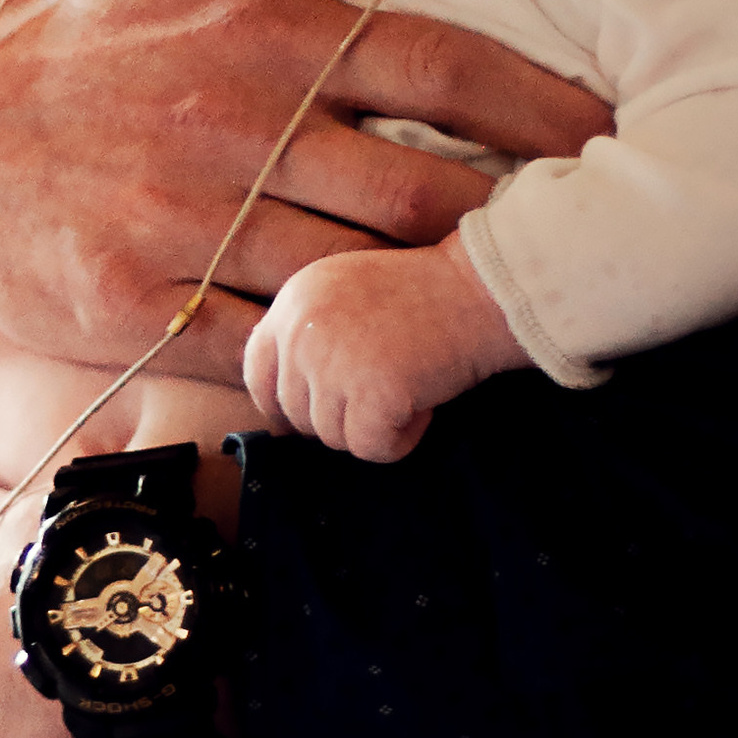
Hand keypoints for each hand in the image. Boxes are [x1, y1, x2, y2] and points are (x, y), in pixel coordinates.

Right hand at [0, 0, 610, 383]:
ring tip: (482, 317)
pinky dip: (327, 364)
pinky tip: (367, 363)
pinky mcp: (137, 305)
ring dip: (425, 307)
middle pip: (424, 199)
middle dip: (505, 233)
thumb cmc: (81, 33)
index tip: (609, 140)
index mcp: (260, 34)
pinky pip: (268, 355)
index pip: (439, 65)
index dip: (541, 109)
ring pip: (354, 283)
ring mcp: (184, 223)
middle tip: (563, 251)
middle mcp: (232, 126)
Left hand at [243, 235, 530, 461]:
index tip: (310, 415)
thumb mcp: (345, 290)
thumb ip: (310, 331)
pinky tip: (422, 407)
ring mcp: (331, 363)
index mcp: (293, 303)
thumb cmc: (425, 293)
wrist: (480, 290)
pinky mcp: (370, 393)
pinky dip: (400, 440)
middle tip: (385, 392)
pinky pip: (369, 448)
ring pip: (332, 436)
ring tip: (408, 390)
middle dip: (340, 417)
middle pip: (297, 414)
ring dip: (373, 427)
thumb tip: (285, 400)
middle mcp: (301, 332)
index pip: (256, 371)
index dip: (281, 402)